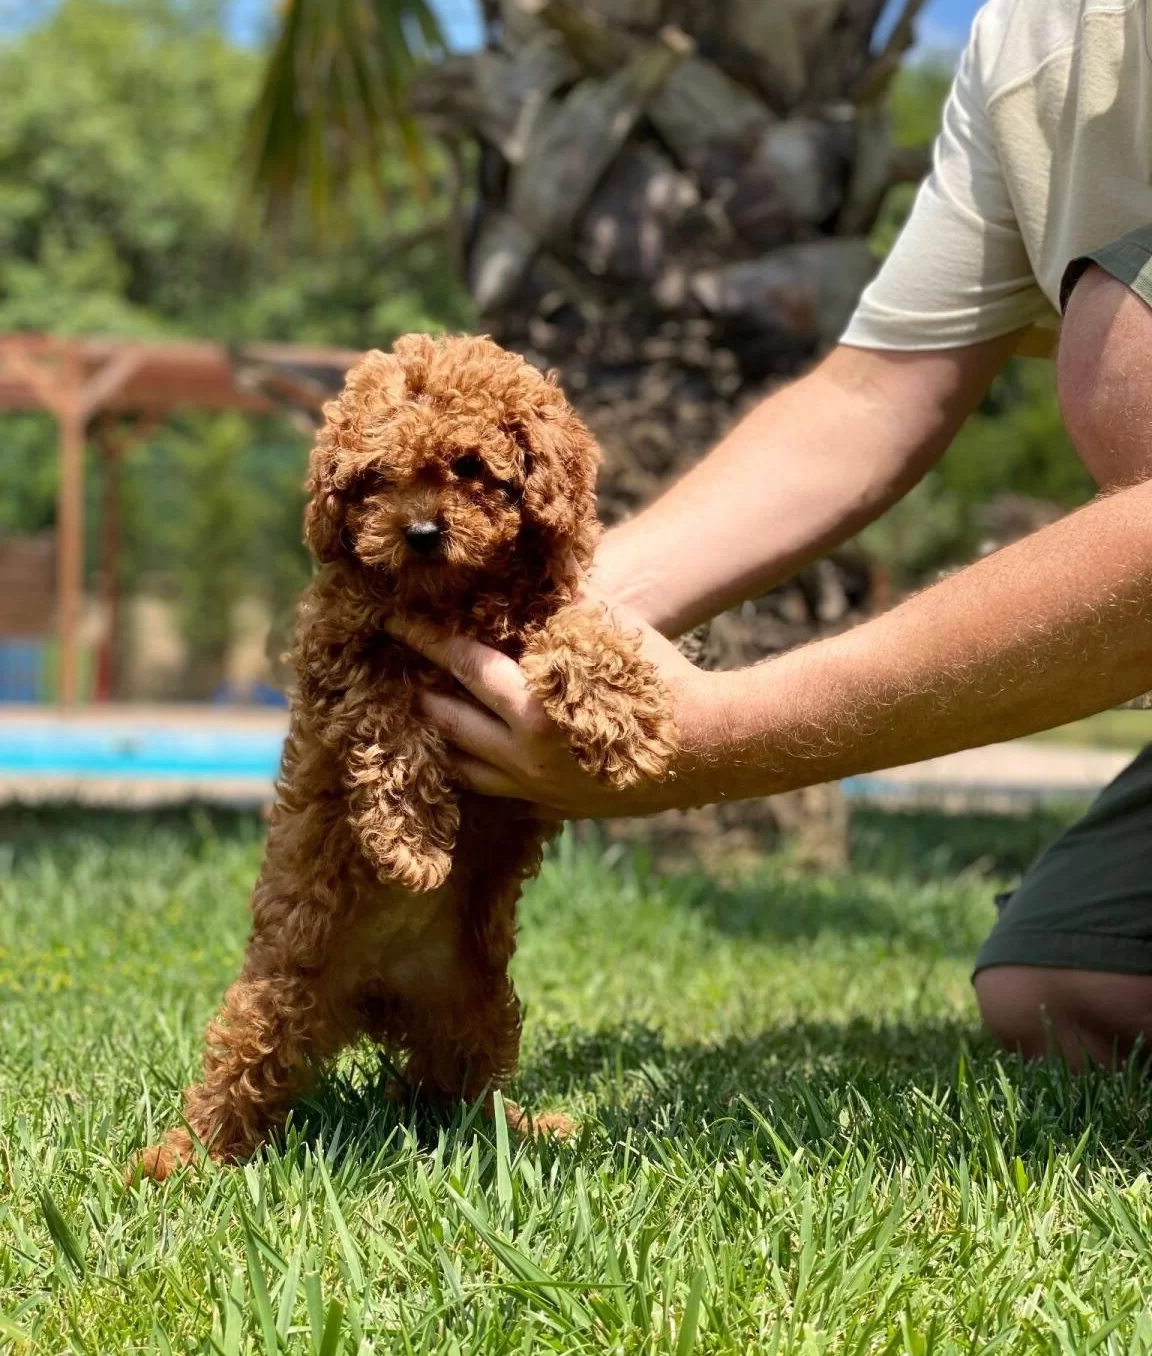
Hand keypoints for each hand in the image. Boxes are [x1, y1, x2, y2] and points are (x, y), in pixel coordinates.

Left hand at [385, 602, 725, 818]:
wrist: (715, 747)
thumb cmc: (662, 679)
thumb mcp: (607, 631)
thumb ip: (556, 613)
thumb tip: (518, 583)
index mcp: (532, 710)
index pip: (462, 666)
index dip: (426, 639)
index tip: (394, 620)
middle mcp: (525, 757)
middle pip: (448, 724)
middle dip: (420, 692)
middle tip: (398, 669)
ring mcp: (540, 790)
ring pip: (465, 771)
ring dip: (441, 741)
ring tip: (427, 714)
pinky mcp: (559, 809)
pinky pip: (502, 793)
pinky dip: (480, 769)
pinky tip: (474, 750)